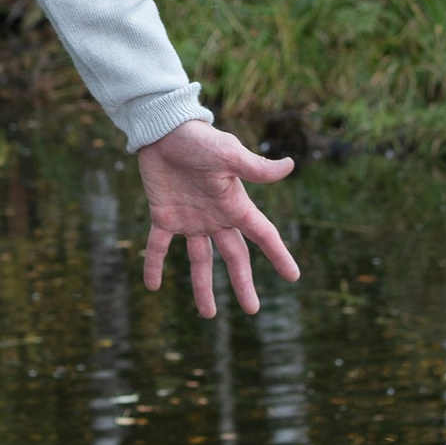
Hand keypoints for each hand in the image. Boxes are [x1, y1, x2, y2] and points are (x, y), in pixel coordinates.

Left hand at [136, 116, 298, 317]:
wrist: (162, 129)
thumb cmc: (198, 139)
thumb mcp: (228, 154)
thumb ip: (255, 167)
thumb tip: (290, 165)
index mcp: (234, 205)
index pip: (263, 236)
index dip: (278, 256)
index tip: (293, 277)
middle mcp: (216, 216)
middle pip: (234, 256)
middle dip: (242, 283)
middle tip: (252, 310)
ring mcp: (190, 218)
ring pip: (199, 260)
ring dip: (202, 287)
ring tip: (208, 315)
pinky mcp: (163, 215)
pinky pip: (158, 246)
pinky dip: (154, 264)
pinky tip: (152, 286)